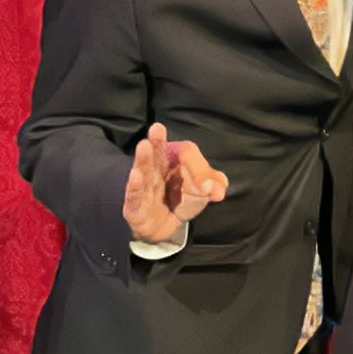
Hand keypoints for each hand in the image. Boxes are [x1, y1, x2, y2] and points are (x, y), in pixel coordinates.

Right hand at [123, 122, 227, 242]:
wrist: (159, 226)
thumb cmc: (180, 200)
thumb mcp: (201, 190)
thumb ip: (214, 184)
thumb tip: (218, 190)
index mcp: (172, 162)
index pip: (185, 153)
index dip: (197, 165)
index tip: (208, 184)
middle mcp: (156, 172)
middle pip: (158, 155)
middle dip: (157, 142)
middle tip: (157, 127)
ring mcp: (144, 190)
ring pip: (144, 172)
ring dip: (143, 159)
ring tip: (144, 145)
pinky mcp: (135, 210)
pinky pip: (133, 198)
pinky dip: (134, 187)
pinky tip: (135, 176)